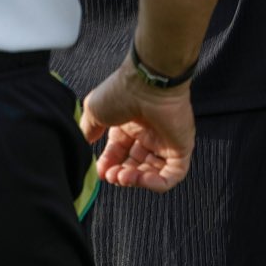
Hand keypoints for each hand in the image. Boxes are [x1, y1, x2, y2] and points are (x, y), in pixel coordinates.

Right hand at [80, 62, 195, 191]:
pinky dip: (156, 183)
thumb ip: (89, 130)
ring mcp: (165, 141)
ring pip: (152, 173)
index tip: (101, 172)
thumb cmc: (121, 92)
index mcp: (129, 124)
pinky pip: (172, 175)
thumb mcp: (94, 111)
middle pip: (135, 165)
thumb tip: (84, 145)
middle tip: (112, 176)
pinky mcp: (181, 148)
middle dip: (121, 175)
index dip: (109, 165)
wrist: (148, 83)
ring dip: (136, 180)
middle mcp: (147, 133)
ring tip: (123, 176)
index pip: (119, 153)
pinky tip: (140, 178)